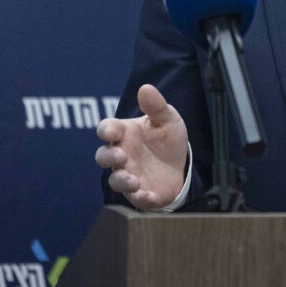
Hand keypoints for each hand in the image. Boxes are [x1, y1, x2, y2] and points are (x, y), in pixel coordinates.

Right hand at [95, 84, 188, 209]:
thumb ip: (156, 106)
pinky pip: (135, 198)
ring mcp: (129, 174)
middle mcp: (122, 155)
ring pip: (115, 180)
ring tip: (134, 180)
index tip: (112, 131)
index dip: (106, 130)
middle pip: (103, 156)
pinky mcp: (141, 193)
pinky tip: (149, 195)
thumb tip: (145, 88)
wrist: (182, 164)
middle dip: (109, 157)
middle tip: (122, 155)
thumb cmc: (167, 138)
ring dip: (121, 181)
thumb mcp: (167, 119)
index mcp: (125, 133)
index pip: (107, 129)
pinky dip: (140, 198)